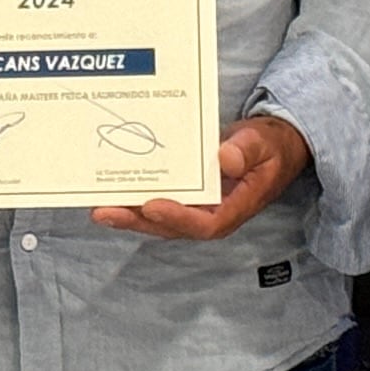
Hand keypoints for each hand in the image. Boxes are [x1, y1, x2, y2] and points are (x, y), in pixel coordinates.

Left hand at [91, 114, 310, 241]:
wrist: (271, 146)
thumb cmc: (269, 146)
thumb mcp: (263, 143)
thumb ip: (245, 151)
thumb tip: (224, 159)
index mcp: (235, 207)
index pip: (206, 224)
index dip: (178, 218)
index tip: (151, 205)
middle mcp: (211, 213)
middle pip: (171, 227)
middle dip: (137, 221)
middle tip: (104, 212)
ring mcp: (195, 207)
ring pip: (158, 219)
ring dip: (127, 215)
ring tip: (97, 206)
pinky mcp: (184, 197)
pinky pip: (156, 201)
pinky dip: (132, 200)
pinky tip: (108, 192)